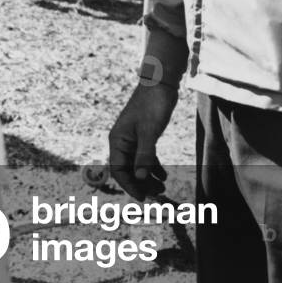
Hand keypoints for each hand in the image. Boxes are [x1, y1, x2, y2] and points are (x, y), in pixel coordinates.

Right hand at [108, 78, 178, 199]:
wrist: (160, 84)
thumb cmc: (152, 105)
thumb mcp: (149, 132)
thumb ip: (144, 156)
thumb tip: (141, 179)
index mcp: (117, 140)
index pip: (118, 170)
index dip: (130, 186)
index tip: (143, 198)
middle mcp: (122, 141)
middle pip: (128, 170)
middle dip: (141, 183)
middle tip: (158, 194)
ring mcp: (132, 138)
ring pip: (137, 165)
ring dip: (148, 177)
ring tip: (163, 187)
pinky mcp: (143, 135)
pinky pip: (145, 157)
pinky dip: (153, 167)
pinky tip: (164, 175)